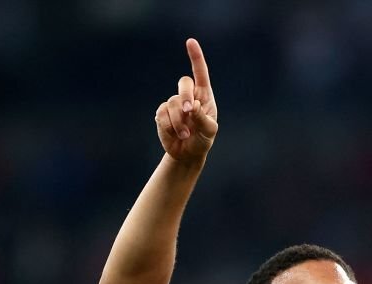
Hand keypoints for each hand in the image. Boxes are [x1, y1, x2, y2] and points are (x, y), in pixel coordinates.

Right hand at [155, 38, 217, 163]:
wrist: (187, 153)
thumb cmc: (203, 140)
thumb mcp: (209, 131)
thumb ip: (203, 118)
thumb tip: (192, 106)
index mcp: (204, 96)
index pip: (200, 73)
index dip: (196, 57)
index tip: (190, 41)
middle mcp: (189, 96)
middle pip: (184, 83)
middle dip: (186, 96)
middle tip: (189, 112)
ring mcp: (174, 104)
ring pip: (172, 103)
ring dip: (179, 121)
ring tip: (185, 134)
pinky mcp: (162, 113)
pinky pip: (162, 114)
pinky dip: (169, 126)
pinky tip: (175, 135)